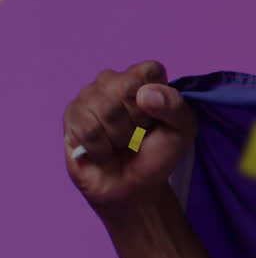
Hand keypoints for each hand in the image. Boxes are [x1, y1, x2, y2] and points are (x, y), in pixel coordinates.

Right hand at [63, 60, 196, 211]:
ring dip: (119, 136)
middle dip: (137, 120)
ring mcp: (89, 96)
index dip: (156, 99)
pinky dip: (102, 147)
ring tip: (121, 143)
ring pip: (106, 109)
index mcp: (144, 78)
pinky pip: (88, 128)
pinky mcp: (72, 115)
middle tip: (138, 133)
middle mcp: (114, 81)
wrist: (133, 187)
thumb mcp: (182, 131)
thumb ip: (174, 107)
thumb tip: (145, 93)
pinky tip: (104, 150)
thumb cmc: (158, 154)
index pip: (149, 70)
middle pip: (125, 87)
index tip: (156, 118)